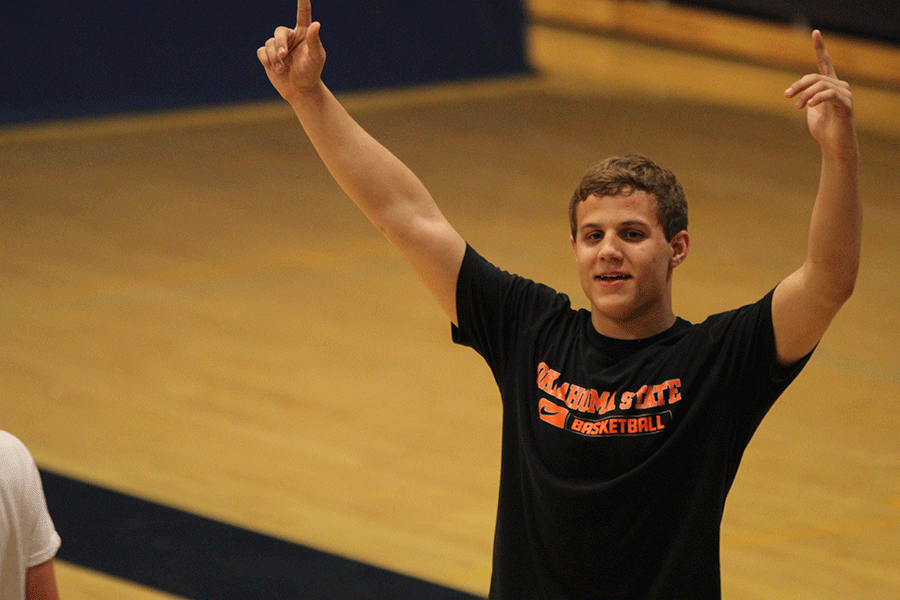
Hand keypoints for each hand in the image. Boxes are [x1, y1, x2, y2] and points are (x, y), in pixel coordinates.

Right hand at [257, 0, 325, 101]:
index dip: (302, 2)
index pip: (303, 14)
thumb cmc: (312, 72)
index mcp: (303, 33)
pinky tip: (273, 68)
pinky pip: (261, 52)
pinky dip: (266, 60)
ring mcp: (277, 46)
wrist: (300, 90)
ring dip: (274, 57)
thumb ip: (314, 40)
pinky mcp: (268, 56)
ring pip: (269, 44)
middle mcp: (290, 37)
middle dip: (280, 44)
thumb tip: (316, 24)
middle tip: (284, 55)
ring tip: (281, 69)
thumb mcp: (316, 57)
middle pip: (279, 32)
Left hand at [785, 30, 856, 157]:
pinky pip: (830, 94)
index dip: (820, 47)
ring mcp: (845, 94)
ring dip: (805, 94)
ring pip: (821, 85)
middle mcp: (839, 86)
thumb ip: (805, 96)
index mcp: (829, 85)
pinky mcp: (847, 104)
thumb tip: (796, 90)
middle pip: (815, 77)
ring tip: (797, 107)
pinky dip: (817, 98)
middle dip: (798, 85)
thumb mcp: (809, 109)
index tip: (815, 33)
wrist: (833, 145)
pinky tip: (808, 106)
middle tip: (786, 96)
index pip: (825, 62)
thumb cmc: (822, 128)